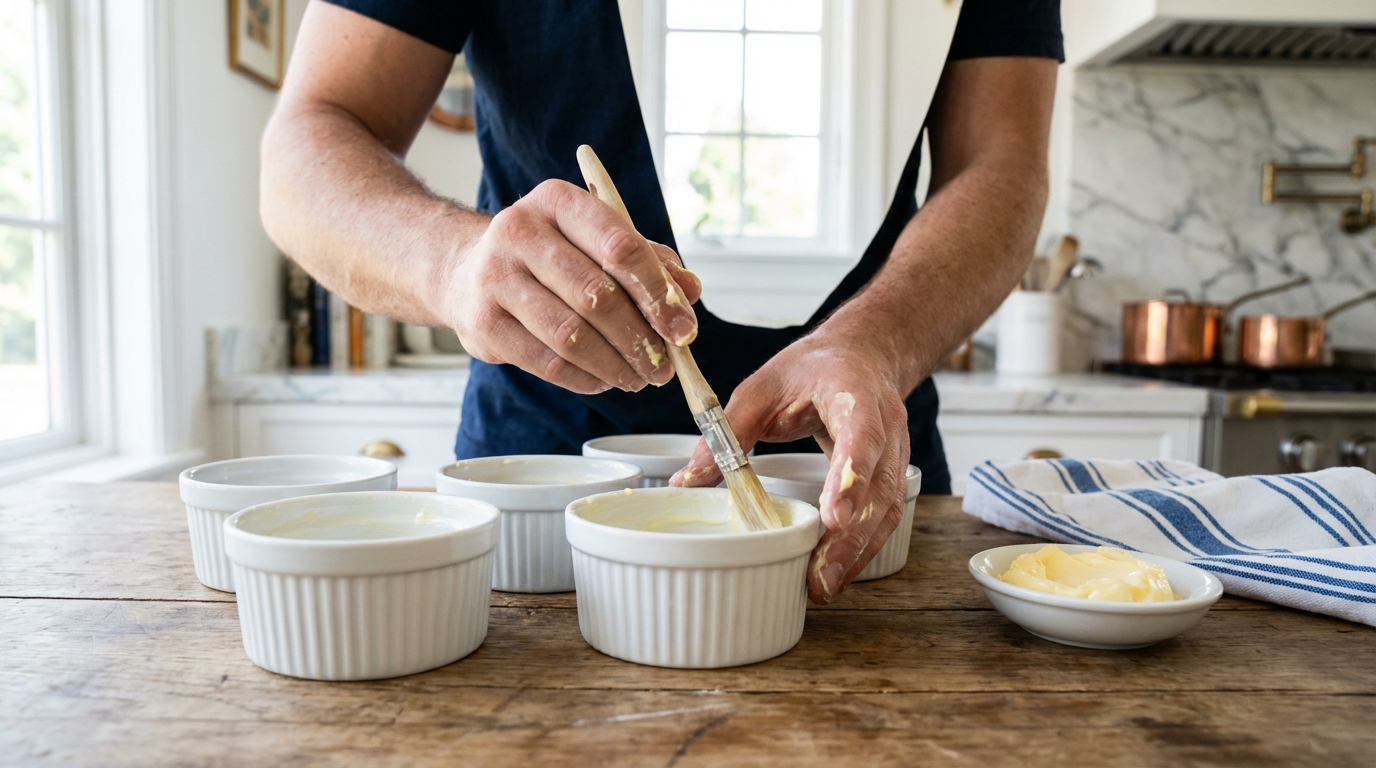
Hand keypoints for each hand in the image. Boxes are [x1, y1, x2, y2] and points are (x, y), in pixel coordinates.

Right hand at [439, 180, 701, 393]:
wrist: (463, 270)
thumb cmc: (547, 255)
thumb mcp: (595, 240)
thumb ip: (647, 261)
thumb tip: (689, 291)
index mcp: (559, 201)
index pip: (620, 246)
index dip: (658, 293)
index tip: (683, 329)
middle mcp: (520, 231)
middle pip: (597, 296)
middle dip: (640, 339)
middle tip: (664, 367)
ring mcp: (494, 278)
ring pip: (571, 335)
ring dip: (615, 365)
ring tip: (639, 379)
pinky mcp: (483, 323)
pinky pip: (546, 361)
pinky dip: (584, 378)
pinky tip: (604, 380)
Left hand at [670, 330, 911, 603]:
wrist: (863, 355)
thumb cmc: (814, 368)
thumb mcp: (763, 387)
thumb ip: (729, 431)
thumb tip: (687, 479)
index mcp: (854, 394)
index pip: (860, 437)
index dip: (850, 478)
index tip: (835, 518)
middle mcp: (885, 426)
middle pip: (878, 489)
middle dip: (851, 537)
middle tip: (821, 576)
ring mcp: (895, 453)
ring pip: (886, 510)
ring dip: (857, 551)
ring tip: (824, 585)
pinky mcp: (890, 475)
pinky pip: (884, 515)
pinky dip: (862, 546)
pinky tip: (836, 570)